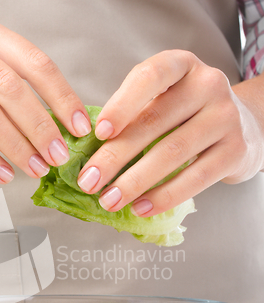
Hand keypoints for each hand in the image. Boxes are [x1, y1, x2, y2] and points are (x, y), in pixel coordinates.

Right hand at [0, 15, 90, 182]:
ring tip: (35, 168)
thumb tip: (59, 128)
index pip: (34, 62)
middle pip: (11, 89)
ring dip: (17, 147)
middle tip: (59, 156)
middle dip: (42, 128)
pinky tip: (3, 173)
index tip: (80, 127)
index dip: (62, 97)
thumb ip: (11, 91)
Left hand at [76, 50, 263, 215]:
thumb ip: (133, 118)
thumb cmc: (187, 116)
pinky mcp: (235, 150)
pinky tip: (141, 207)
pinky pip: (195, 178)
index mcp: (181, 65)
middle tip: (88, 181)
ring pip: (172, 152)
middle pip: (154, 122)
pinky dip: (164, 196)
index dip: (121, 105)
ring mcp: (225, 117)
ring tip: (109, 200)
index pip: (149, 76)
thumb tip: (89, 157)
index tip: (97, 133)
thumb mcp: (163, 102)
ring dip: (134, 182)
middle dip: (115, 156)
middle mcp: (207, 84)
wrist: (244, 127)